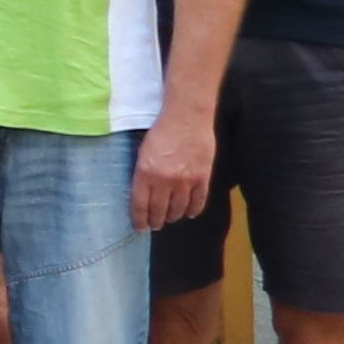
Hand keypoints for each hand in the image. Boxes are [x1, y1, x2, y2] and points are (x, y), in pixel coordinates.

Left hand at [133, 107, 219, 229]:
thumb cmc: (161, 131)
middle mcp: (164, 180)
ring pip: (178, 209)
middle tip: (154, 225)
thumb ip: (143, 175)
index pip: (140, 206)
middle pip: (159, 211)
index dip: (140, 220)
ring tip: (170, 218)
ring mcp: (186, 180)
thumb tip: (143, 195)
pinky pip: (198, 201)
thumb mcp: (143, 153)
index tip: (140, 227)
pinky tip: (188, 213)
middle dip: (156, 221)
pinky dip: (192, 210)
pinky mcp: (203, 177)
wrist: (187, 116)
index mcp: (145, 173)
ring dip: (173, 217)